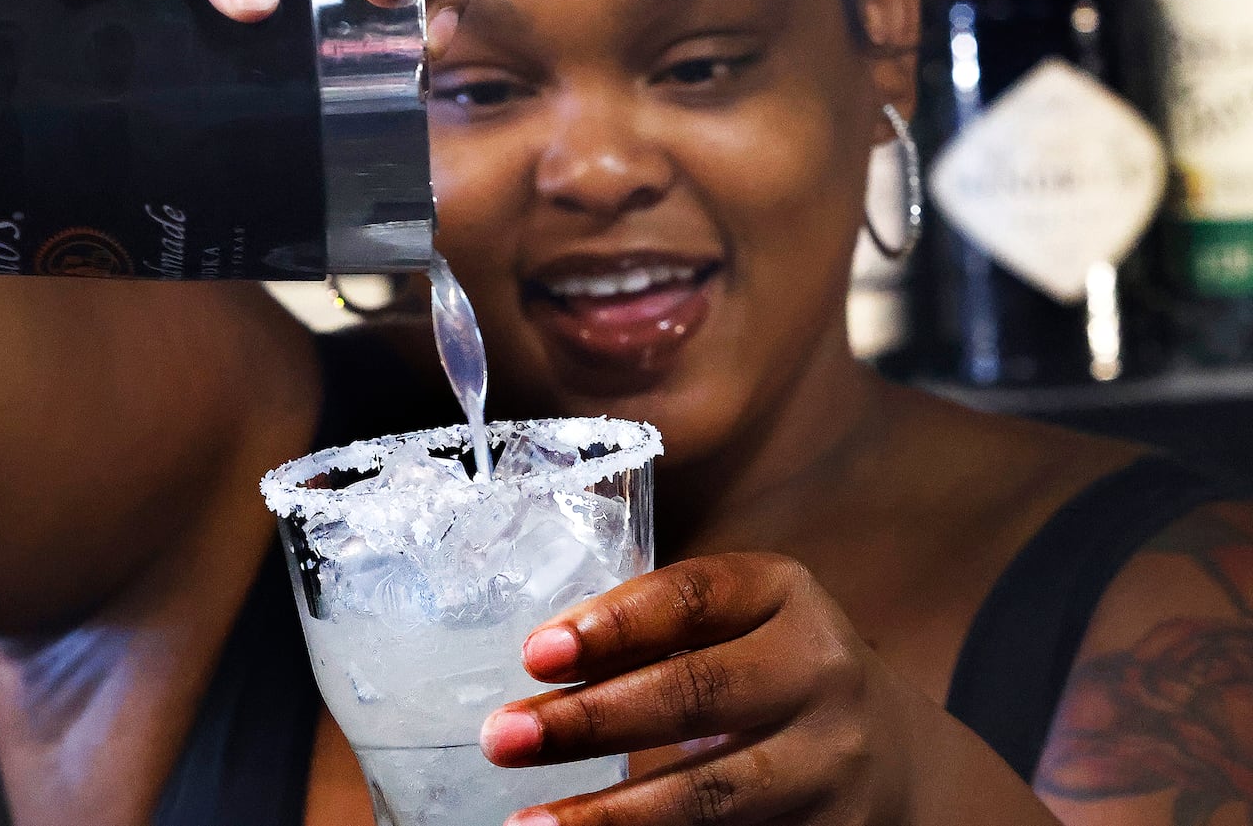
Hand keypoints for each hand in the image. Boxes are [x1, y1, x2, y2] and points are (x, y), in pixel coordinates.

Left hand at [480, 554, 918, 824]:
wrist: (896, 759)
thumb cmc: (771, 674)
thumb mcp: (736, 624)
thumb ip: (655, 631)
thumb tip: (546, 663)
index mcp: (785, 597)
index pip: (692, 598)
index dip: (612, 625)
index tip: (537, 653)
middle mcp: (820, 673)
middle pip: (696, 695)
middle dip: (591, 720)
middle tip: (505, 737)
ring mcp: (831, 763)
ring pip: (712, 794)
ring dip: (611, 816)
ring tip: (530, 824)